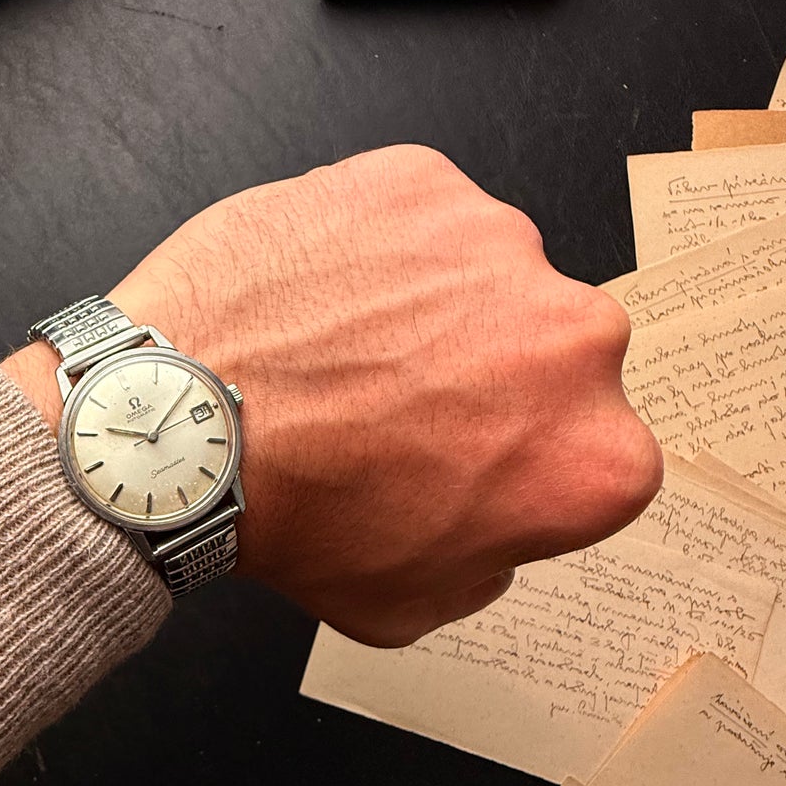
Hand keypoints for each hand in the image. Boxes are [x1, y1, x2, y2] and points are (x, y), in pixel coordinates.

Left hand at [5, 147, 660, 646]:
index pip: (594, 448)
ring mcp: (501, 242)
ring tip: (342, 349)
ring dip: (435, 304)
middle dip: (489, 374)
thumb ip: (489, 561)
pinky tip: (319, 296)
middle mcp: (576, 337)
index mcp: (597, 456)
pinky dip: (378, 245)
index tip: (468, 462)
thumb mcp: (413, 605)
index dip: (523, 458)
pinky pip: (419, 215)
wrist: (188, 427)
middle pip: (550, 351)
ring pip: (486, 274)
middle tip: (395, 403)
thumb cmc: (293, 517)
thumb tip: (490, 520)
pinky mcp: (425, 180)